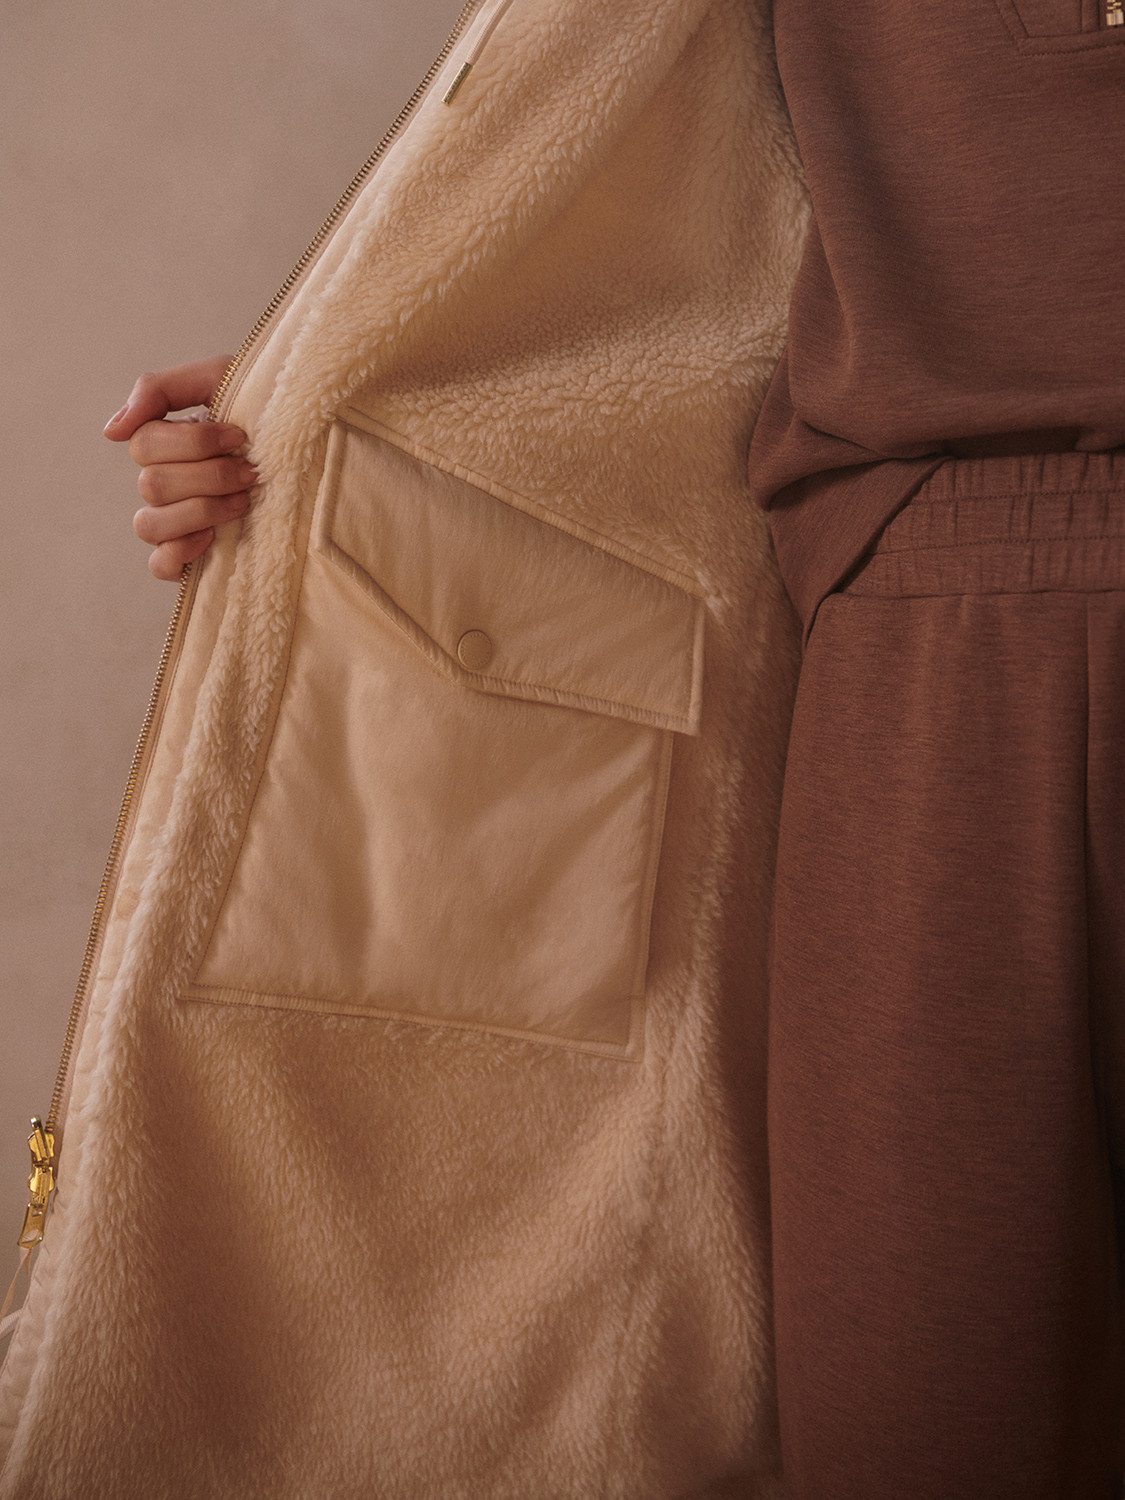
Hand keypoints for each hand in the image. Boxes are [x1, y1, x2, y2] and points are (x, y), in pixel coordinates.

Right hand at [103, 355, 258, 580]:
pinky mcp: (191, 556)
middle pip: (151, 484)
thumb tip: (110, 432)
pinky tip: (213, 538)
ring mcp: (176, 521)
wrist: (323, 448)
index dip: (193, 444)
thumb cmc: (272, 412)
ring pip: (150, 524)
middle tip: (252, 473)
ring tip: (244, 503)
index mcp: (169, 443)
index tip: (240, 437)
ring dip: (201, 510)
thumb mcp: (222, 379)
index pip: (144, 445)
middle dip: (210, 477)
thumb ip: (159, 390)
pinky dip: (179, 553)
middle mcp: (167, 483)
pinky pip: (159, 564)